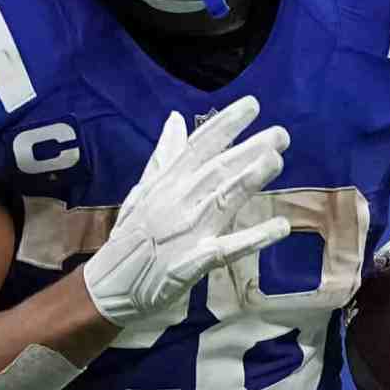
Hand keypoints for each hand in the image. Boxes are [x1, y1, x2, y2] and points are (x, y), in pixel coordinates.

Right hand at [84, 96, 291, 325]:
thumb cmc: (130, 237)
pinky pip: (228, 248)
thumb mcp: (143, 191)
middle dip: (249, 149)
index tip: (253, 104)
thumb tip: (176, 118)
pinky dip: (253, 238)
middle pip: (217, 169)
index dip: (226, 124)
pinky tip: (280, 228)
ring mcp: (187, 232)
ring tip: (276, 161)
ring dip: (249, 180)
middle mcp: (178, 202)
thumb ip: (164, 156)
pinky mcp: (193, 263)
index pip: (199, 145)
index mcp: (167, 183)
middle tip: (281, 134)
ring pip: (222, 200)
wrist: (108, 285)